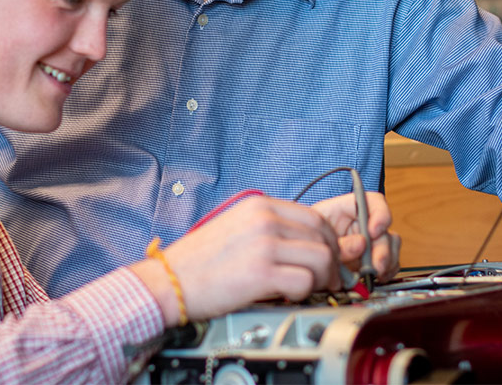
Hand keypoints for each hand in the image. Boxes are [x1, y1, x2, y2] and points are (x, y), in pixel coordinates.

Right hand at [131, 195, 341, 325]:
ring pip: (322, 258)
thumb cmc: (199, 261)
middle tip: (326, 280)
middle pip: (323, 236)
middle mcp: (265, 219)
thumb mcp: (236, 228)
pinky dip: (305, 293)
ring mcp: (264, 244)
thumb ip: (270, 229)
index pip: (315, 216)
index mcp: (260, 205)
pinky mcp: (260, 273)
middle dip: (331, 262)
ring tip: (307, 290)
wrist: (169, 281)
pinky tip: (289, 296)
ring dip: (321, 279)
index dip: (329, 241)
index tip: (329, 258)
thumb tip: (305, 244)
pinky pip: (305, 281)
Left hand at [311, 191, 400, 281]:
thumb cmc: (307, 237)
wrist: (304, 256)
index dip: (380, 214)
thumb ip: (338, 241)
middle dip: (383, 249)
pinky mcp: (372, 259)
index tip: (374, 231)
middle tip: (375, 265)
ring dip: (387, 261)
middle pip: (384, 229)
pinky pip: (390, 263)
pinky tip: (378, 278)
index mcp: (349, 208)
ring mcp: (370, 242)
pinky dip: (387, 272)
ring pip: (391, 246)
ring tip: (374, 274)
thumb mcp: (317, 235)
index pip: (373, 202)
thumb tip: (361, 244)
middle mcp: (364, 224)